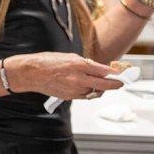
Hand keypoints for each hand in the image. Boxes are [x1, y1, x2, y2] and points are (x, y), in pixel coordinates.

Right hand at [7, 52, 124, 99]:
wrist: (30, 74)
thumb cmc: (46, 62)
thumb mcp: (69, 57)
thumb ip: (86, 64)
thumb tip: (99, 69)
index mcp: (79, 65)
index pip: (105, 71)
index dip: (116, 74)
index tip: (123, 75)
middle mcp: (79, 79)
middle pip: (105, 85)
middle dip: (115, 84)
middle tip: (120, 83)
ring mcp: (74, 90)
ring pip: (96, 92)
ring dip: (100, 89)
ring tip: (99, 83)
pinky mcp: (70, 97)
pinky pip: (85, 96)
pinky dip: (89, 92)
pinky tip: (86, 87)